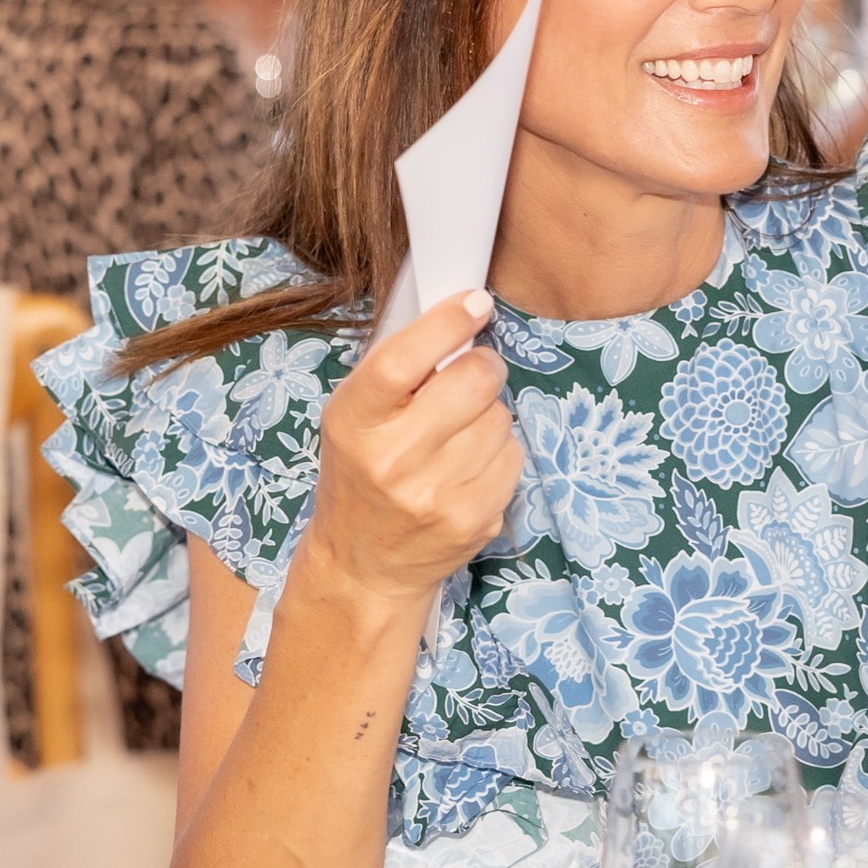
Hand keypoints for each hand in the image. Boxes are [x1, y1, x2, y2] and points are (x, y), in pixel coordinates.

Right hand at [297, 289, 523, 614]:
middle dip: (483, 366)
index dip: (446, 324)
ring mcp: (434, 494)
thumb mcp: (354, 418)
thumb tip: (462, 311)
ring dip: (489, 414)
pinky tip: (471, 466)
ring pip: (499, 416)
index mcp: (354, 421)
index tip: (475, 303)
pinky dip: (500, 451)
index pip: (402, 360)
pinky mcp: (472, 519)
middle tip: (475, 373)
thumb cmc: (361, 474)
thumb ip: (398, 370)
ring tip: (459, 434)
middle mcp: (391, 459)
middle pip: (471, 381)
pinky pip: (513, 455)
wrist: (363, 564)